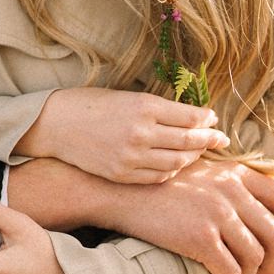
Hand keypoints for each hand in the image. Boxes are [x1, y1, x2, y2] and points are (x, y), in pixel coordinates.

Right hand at [15, 87, 227, 183]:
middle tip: (220, 138)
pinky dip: (172, 171)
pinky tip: (176, 164)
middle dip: (208, 139)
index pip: (190, 116)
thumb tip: (190, 116)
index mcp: (143, 106)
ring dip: (192, 156)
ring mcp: (132, 157)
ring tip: (198, 151)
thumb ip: (156, 108)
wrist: (54, 124)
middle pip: (189, 140)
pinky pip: (159, 177)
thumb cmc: (88, 104)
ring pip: (178, 162)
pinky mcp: (122, 174)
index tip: (213, 118)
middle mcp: (141, 133)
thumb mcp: (125, 96)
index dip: (207, 118)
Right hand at [100, 159, 273, 273]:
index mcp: (237, 173)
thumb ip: (231, 184)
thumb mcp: (201, 169)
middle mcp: (232, 191)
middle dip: (272, 262)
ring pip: (255, 260)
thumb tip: (259, 212)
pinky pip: (230, 273)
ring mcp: (217, 214)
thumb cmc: (159, 184)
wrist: (120, 191)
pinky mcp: (200, 237)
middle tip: (254, 270)